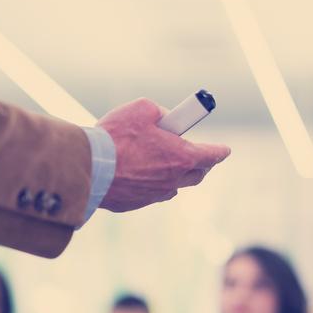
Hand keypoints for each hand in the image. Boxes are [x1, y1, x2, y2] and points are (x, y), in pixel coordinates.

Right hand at [97, 98, 230, 211]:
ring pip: (173, 185)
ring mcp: (153, 195)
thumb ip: (160, 111)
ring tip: (162, 162)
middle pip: (197, 174)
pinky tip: (138, 174)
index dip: (219, 151)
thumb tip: (165, 119)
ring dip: (174, 175)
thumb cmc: (115, 136)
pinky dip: (151, 184)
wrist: (88, 166)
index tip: (224, 150)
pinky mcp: (133, 204)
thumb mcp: (142, 108)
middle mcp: (172, 180)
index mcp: (182, 157)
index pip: (211, 155)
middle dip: (200, 164)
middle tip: (196, 154)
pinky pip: (150, 194)